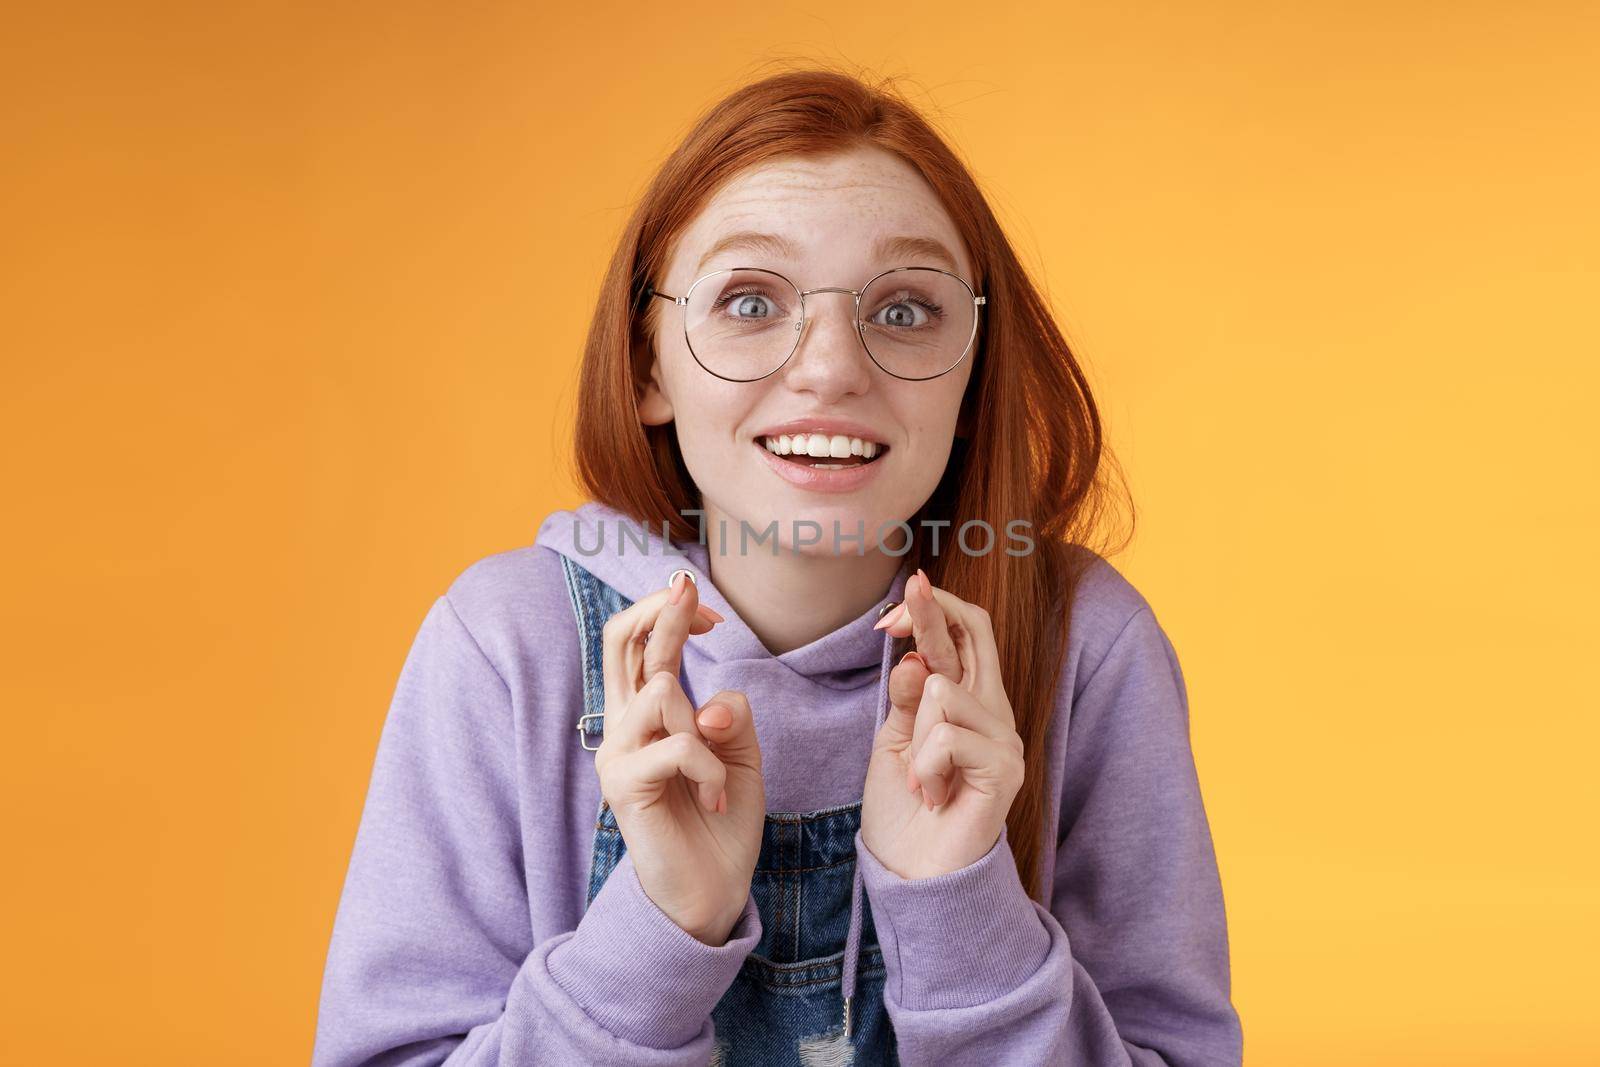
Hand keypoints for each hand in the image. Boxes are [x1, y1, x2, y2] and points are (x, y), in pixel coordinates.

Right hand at [593, 570, 765, 943]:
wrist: (711, 890)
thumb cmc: (721, 818)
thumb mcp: (740, 754)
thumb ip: (731, 715)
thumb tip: (711, 702)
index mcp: (647, 712)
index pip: (639, 641)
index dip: (668, 611)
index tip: (711, 612)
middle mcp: (624, 725)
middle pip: (621, 641)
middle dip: (660, 608)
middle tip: (690, 589)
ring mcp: (618, 753)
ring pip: (660, 690)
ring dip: (706, 726)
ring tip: (717, 771)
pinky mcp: (624, 786)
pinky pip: (678, 745)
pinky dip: (710, 767)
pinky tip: (715, 798)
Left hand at [861, 568, 1024, 879]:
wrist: (913, 875)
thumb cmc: (905, 810)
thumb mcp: (894, 743)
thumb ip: (906, 700)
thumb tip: (913, 659)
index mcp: (968, 700)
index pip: (966, 635)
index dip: (934, 612)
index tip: (891, 614)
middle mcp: (994, 711)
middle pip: (973, 636)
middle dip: (932, 612)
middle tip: (907, 589)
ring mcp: (1005, 739)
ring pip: (943, 693)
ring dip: (915, 739)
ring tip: (923, 781)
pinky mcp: (1006, 769)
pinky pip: (947, 737)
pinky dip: (924, 767)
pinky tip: (934, 795)